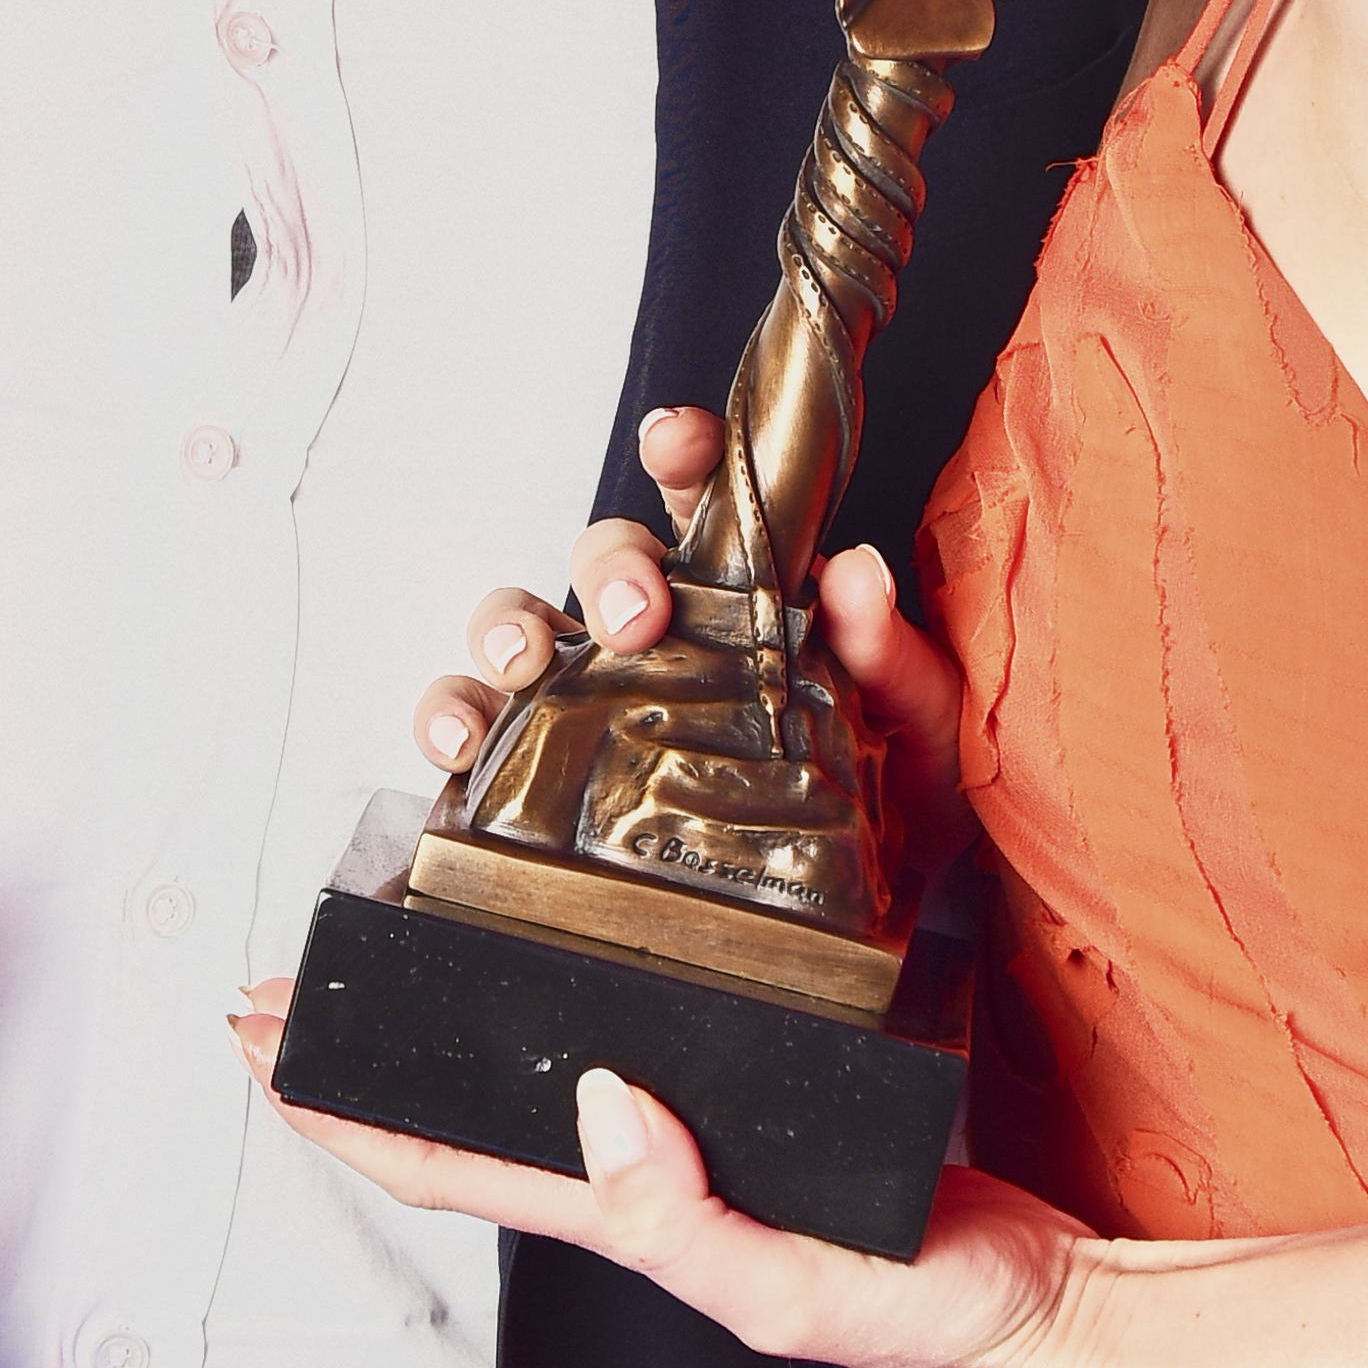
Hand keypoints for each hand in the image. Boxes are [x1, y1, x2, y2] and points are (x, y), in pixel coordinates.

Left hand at [229, 982, 1078, 1367]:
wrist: (1037, 1313)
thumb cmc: (921, 1319)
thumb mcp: (791, 1287)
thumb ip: (686, 1221)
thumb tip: (594, 1106)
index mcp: (631, 1219)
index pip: (449, 1162)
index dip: (345, 1112)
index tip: (263, 1046)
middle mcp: (647, 1175)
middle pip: (471, 1110)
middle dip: (364, 1054)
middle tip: (278, 986)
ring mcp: (704, 1138)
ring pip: (545, 1071)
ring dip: (456, 1017)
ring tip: (390, 947)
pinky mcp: (767, 1101)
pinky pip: (645, 1038)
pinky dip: (579, 995)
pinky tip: (575, 954)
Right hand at [408, 406, 974, 905]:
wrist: (871, 924)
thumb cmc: (889, 806)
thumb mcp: (918, 728)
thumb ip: (892, 655)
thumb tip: (857, 575)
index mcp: (743, 600)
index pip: (702, 503)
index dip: (680, 457)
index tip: (675, 444)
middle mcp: (660, 639)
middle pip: (600, 559)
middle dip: (605, 567)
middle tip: (638, 617)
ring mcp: (597, 703)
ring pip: (519, 629)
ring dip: (508, 630)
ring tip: (527, 667)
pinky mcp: (551, 778)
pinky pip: (478, 733)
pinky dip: (449, 722)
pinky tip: (463, 746)